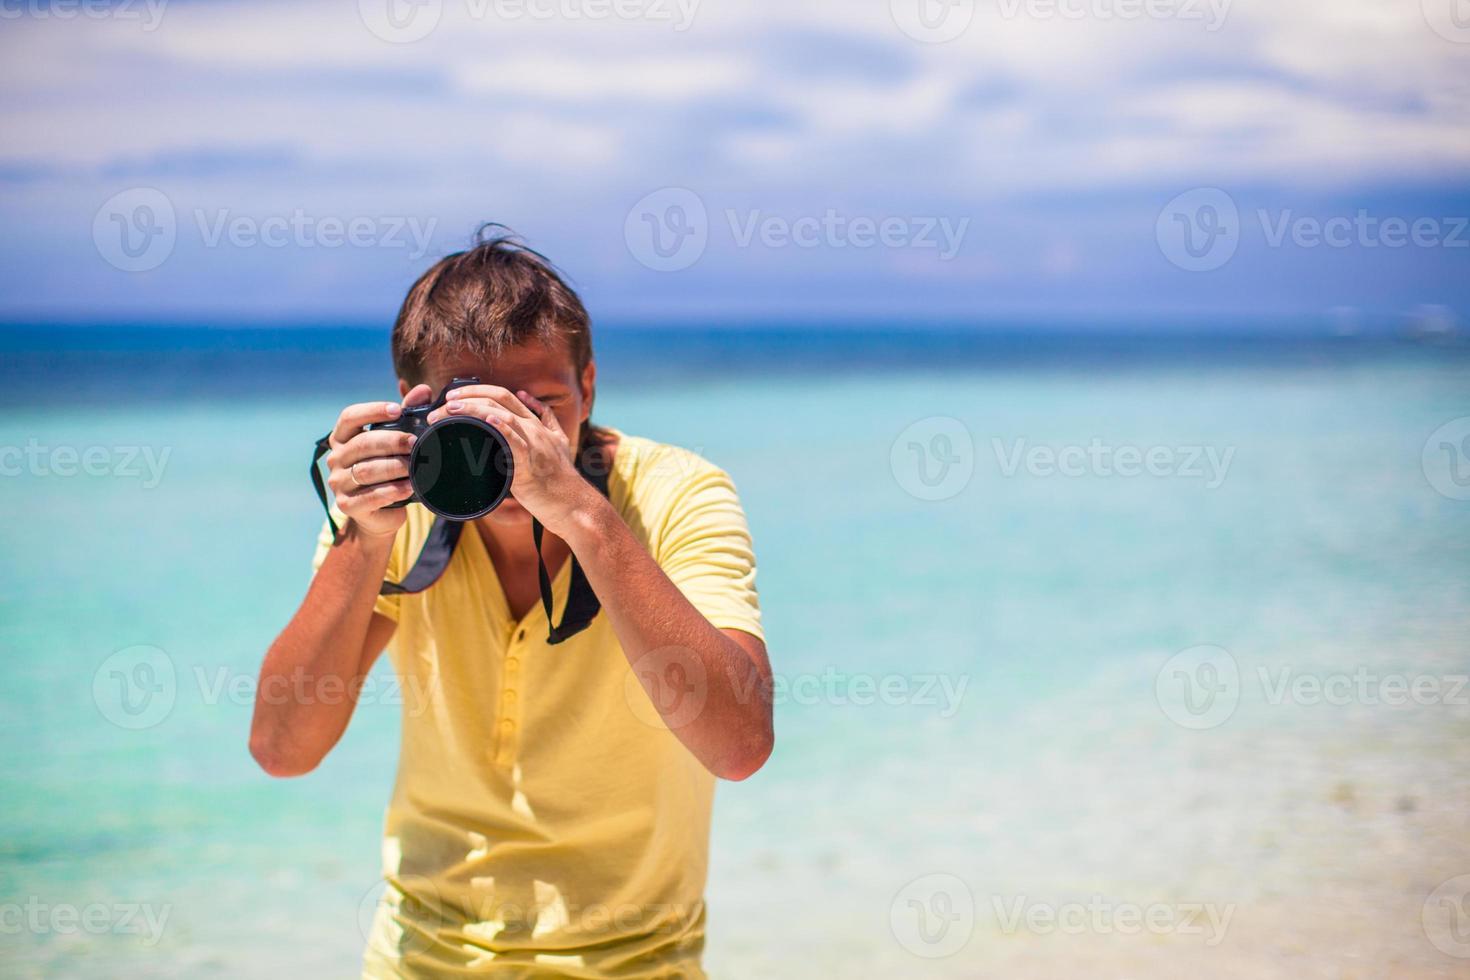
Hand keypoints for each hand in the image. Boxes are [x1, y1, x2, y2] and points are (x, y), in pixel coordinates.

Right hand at [325, 385, 432, 538]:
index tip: (397, 410)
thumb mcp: (395, 442)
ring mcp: (339, 483)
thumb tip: (423, 389)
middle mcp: (336, 459)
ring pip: (365, 471)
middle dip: (391, 441)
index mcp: (342, 438)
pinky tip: (409, 487)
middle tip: (414, 443)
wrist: (380, 514)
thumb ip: (406, 415)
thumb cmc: (388, 471)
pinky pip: (371, 496)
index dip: (372, 411)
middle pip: (361, 444)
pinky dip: (392, 490)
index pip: (349, 417)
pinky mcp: (348, 505)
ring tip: (415, 466)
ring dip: (393, 467)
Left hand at [426, 384, 594, 532]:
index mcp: (536, 423)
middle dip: (469, 395)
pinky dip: (502, 428)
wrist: (574, 504)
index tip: (455, 394)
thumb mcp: (557, 440)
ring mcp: (534, 444)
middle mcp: (535, 428)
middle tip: (446, 400)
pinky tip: (489, 420)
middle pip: (500, 397)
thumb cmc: (560, 478)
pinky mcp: (530, 464)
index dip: (478, 390)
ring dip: (473, 409)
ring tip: (450, 410)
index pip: (504, 394)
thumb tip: (528, 398)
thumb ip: (545, 418)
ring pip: (502, 415)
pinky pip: (515, 442)